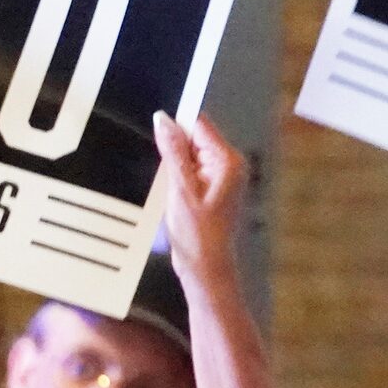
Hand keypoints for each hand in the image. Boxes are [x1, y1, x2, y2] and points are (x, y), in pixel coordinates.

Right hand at [151, 111, 248, 301]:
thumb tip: (163, 120)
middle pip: (194, 138)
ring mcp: (222, 177)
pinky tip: (175, 196)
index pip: (200, 124)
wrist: (205, 267)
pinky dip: (177, 179)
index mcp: (227, 161)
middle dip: (173, 150)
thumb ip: (172, 151)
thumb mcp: (180, 189)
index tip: (157, 132)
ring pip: (189, 155)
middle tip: (169, 177)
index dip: (176, 126)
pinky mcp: (212, 188)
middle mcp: (229, 165)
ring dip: (174, 167)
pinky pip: (190, 171)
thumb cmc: (198, 235)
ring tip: (174, 191)